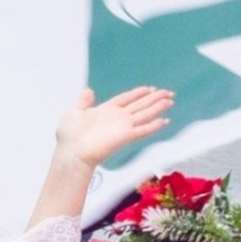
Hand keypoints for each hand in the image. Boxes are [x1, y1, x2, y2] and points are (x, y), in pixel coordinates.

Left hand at [52, 85, 174, 172]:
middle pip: (140, 105)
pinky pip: (144, 129)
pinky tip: (165, 121)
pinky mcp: (126, 136)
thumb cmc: (69, 136)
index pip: (126, 99)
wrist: (72, 153)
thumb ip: (83, 101)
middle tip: (169, 93)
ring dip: (158, 107)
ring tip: (171, 100)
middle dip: (154, 98)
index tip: (150, 88)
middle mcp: (117, 118)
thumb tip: (88, 90)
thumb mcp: (74, 112)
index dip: (138, 93)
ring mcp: (122, 127)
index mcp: (106, 110)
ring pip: (145, 114)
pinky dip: (155, 125)